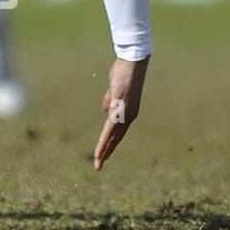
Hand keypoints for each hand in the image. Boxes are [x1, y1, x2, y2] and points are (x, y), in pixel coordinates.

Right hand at [93, 55, 148, 169]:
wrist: (132, 64)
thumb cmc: (123, 73)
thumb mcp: (115, 89)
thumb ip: (110, 100)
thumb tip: (105, 111)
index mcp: (128, 113)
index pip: (118, 132)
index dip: (111, 144)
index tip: (104, 155)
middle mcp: (129, 116)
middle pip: (116, 138)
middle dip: (107, 152)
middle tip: (99, 165)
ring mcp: (125, 113)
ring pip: (113, 136)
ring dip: (104, 149)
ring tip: (98, 161)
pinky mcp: (120, 109)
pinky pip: (110, 128)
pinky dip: (105, 139)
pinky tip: (101, 146)